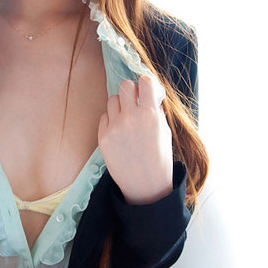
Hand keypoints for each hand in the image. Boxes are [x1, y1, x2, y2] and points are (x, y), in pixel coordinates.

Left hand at [97, 74, 173, 203]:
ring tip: (126, 118)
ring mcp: (115, 127)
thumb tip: (147, 93)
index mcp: (150, 115)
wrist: (145, 185)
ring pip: (112, 99)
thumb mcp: (164, 131)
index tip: (146, 91)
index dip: (146, 85)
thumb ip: (155, 111)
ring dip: (120, 104)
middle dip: (131, 91)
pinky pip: (104, 116)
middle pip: (125, 86)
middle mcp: (131, 118)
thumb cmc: (159, 158)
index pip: (144, 82)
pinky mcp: (103, 137)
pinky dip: (111, 120)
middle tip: (134, 101)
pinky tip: (119, 131)